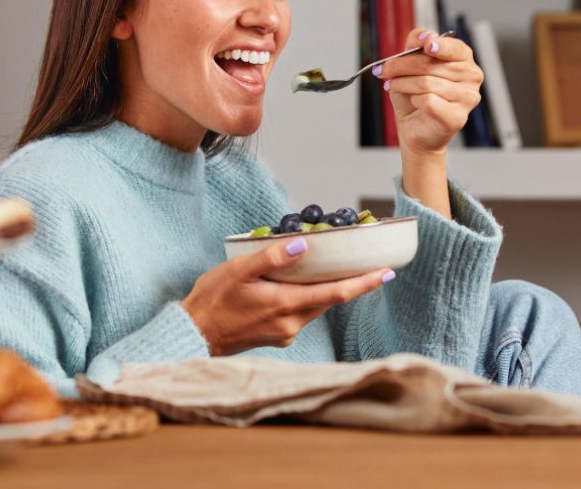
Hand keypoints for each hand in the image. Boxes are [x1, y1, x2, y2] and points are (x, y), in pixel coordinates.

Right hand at [181, 237, 390, 355]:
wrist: (193, 334)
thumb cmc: (212, 300)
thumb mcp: (239, 271)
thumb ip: (273, 258)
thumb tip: (304, 245)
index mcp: (286, 305)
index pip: (336, 294)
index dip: (364, 283)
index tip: (387, 273)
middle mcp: (291, 323)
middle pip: (331, 300)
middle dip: (353, 283)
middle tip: (371, 264)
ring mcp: (285, 332)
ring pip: (317, 306)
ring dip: (332, 290)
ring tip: (341, 270)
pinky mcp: (278, 336)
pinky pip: (303, 312)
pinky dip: (311, 297)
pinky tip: (305, 284)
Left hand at [376, 29, 483, 154]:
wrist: (414, 128)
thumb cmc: (415, 95)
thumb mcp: (409, 64)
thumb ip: (416, 45)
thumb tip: (424, 35)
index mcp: (463, 59)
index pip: (454, 47)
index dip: (439, 45)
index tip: (426, 45)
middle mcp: (471, 77)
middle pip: (431, 65)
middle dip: (402, 66)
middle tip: (384, 69)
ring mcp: (468, 98)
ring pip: (426, 83)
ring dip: (402, 84)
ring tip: (393, 86)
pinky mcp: (457, 117)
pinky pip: (429, 101)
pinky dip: (414, 100)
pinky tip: (414, 102)